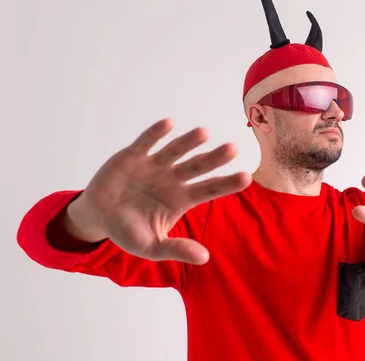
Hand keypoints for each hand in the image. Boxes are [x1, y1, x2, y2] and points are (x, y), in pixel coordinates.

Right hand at [68, 118, 251, 263]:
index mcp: (180, 199)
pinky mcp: (133, 156)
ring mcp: (154, 166)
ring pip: (175, 151)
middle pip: (198, 166)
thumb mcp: (151, 247)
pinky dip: (156, 134)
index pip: (209, 189)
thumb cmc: (128, 232)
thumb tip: (205, 258)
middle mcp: (172, 179)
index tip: (246, 177)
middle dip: (215, 158)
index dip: (227, 183)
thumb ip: (176, 249)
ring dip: (189, 142)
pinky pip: (146, 143)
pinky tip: (169, 124)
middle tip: (234, 148)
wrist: (98, 217)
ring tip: (205, 133)